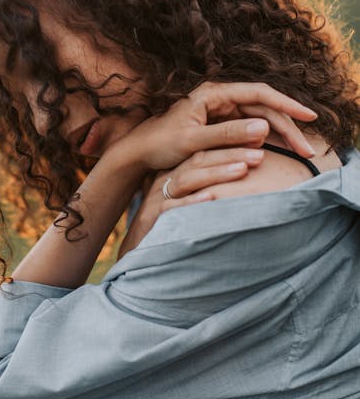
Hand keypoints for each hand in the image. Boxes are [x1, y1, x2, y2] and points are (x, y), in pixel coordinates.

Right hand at [117, 145, 264, 257]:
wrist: (139, 252)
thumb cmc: (173, 228)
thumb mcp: (192, 204)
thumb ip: (213, 191)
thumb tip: (249, 182)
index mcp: (178, 173)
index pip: (205, 153)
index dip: (231, 148)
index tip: (260, 146)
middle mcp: (167, 181)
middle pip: (199, 161)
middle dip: (230, 156)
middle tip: (259, 155)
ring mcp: (158, 198)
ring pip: (187, 179)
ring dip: (216, 174)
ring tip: (242, 170)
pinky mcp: (152, 217)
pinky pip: (173, 207)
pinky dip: (192, 202)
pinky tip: (211, 198)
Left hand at [118, 81, 316, 172]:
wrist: (138, 152)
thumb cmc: (160, 143)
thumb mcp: (193, 140)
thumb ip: (227, 134)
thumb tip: (264, 129)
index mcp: (213, 94)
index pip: (259, 94)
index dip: (286, 104)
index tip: (308, 117)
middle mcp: (219, 98)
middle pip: (263, 108)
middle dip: (287, 126)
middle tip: (307, 148)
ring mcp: (220, 111)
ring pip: (259, 119)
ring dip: (280, 134)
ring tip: (300, 151)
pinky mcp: (219, 124)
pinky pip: (249, 129)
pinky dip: (265, 140)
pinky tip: (280, 150)